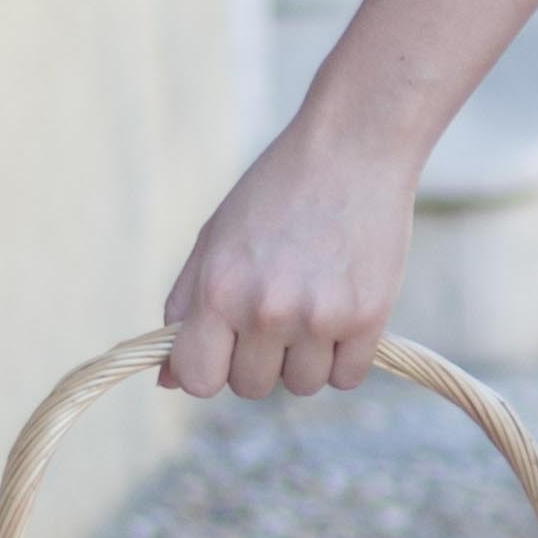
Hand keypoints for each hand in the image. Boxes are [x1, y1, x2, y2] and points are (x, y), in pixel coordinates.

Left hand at [162, 109, 419, 402]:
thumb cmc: (275, 193)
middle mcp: (266, 310)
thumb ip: (186, 308)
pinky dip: (344, 356)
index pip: (198, 380)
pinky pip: (347, 377)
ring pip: (302, 385)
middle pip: (251, 387)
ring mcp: (319, 317)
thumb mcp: (214, 240)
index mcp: (218, 290)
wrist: (352, 150)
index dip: (207, 371)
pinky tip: (342, 312)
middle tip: (276, 309)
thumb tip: (169, 380)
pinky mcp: (368, 317)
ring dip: (304, 358)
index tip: (223, 350)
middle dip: (258, 359)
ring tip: (312, 304)